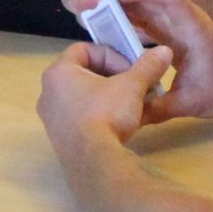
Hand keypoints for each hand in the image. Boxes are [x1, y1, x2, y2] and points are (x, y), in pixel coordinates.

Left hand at [38, 41, 173, 150]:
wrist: (94, 162)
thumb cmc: (107, 113)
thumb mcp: (132, 86)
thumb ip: (147, 66)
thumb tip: (164, 51)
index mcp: (58, 73)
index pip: (83, 49)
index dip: (110, 53)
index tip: (130, 66)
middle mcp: (48, 93)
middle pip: (85, 74)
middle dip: (114, 76)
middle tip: (135, 84)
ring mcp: (52, 119)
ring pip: (85, 97)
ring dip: (110, 96)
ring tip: (133, 104)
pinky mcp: (61, 140)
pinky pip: (82, 118)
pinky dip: (102, 115)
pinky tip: (124, 124)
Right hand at [75, 0, 212, 120]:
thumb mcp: (190, 104)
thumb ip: (157, 109)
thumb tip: (125, 115)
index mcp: (193, 29)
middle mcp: (184, 18)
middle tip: (83, 0)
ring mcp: (176, 21)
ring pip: (142, 1)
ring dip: (114, 0)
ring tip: (84, 7)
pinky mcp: (169, 28)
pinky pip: (143, 14)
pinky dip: (122, 13)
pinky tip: (101, 20)